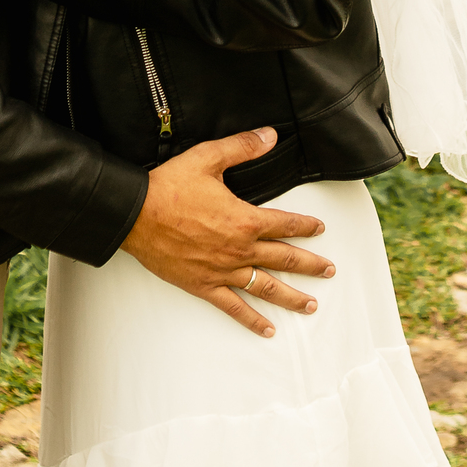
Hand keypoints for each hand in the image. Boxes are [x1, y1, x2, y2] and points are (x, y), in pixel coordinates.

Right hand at [120, 126, 334, 337]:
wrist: (136, 215)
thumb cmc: (170, 186)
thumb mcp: (208, 158)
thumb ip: (242, 147)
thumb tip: (271, 135)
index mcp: (244, 219)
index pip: (285, 223)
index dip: (306, 226)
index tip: (320, 229)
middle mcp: (239, 250)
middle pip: (284, 260)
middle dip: (310, 265)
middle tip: (330, 271)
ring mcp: (223, 271)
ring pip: (266, 288)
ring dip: (292, 297)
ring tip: (311, 305)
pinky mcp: (204, 286)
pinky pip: (234, 307)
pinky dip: (252, 320)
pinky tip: (268, 330)